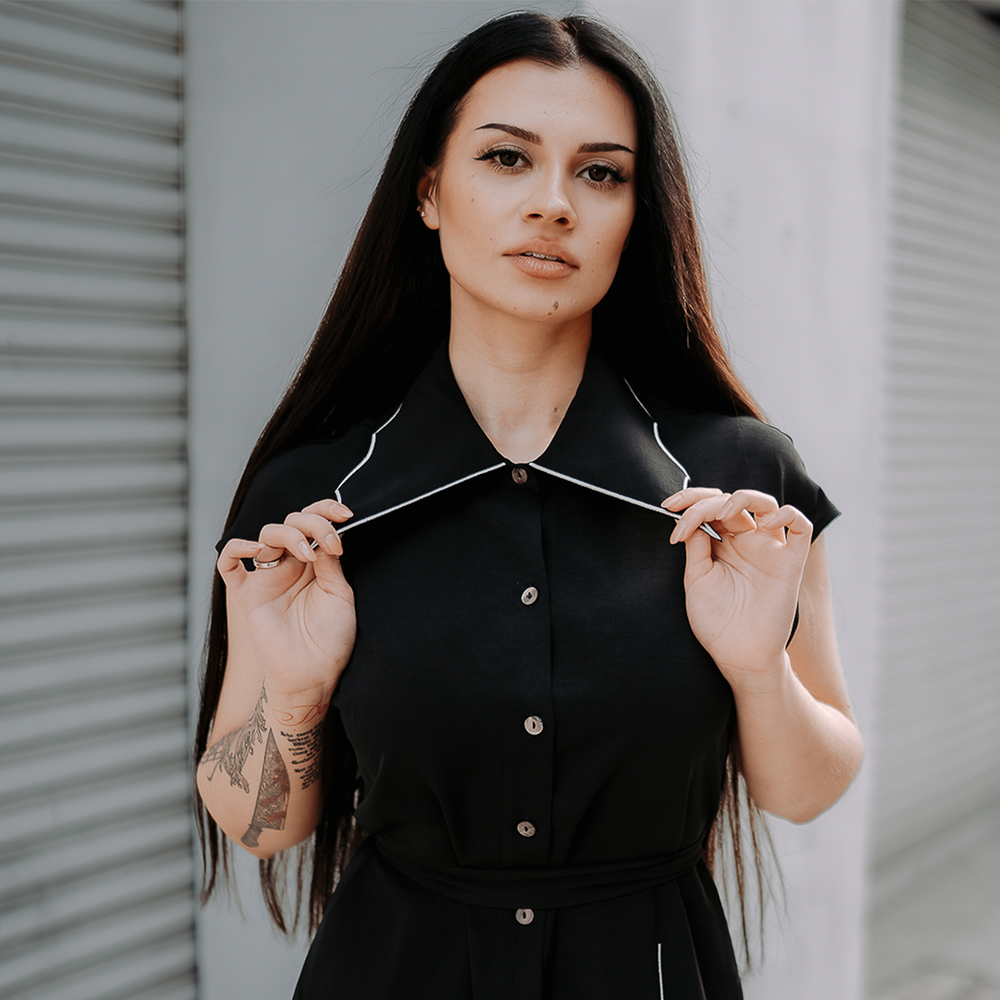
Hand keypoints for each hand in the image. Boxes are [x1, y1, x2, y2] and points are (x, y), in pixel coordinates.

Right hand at [216, 499, 356, 699]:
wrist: (314, 675)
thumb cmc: (331, 640)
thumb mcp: (340, 594)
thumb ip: (330, 563)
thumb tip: (326, 534)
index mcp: (315, 563)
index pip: (313, 523)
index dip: (326, 511)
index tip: (346, 515)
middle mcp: (290, 566)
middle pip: (292, 522)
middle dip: (314, 523)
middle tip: (331, 543)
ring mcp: (268, 579)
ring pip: (267, 534)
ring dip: (289, 534)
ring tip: (309, 555)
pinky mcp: (248, 595)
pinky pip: (228, 565)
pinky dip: (235, 548)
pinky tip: (255, 549)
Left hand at [662, 487, 812, 694]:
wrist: (737, 654)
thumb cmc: (716, 621)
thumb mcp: (696, 578)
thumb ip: (697, 545)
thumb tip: (691, 517)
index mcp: (724, 544)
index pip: (711, 507)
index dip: (690, 501)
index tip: (667, 507)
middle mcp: (747, 542)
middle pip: (731, 501)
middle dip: (703, 500)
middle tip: (679, 510)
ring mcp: (770, 550)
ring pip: (765, 504)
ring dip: (742, 498)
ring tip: (720, 514)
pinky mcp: (791, 562)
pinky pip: (801, 526)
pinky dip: (787, 514)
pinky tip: (764, 523)